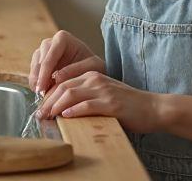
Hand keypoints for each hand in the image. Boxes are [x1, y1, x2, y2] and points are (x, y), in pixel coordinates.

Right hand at [28, 30, 104, 92]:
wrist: (92, 72)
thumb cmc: (94, 66)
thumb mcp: (92, 67)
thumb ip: (76, 69)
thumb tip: (56, 77)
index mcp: (62, 38)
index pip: (50, 55)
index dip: (45, 72)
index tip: (43, 87)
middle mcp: (51, 43)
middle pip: (39, 58)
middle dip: (39, 76)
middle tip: (40, 92)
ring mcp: (44, 52)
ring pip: (35, 65)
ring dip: (35, 80)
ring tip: (41, 94)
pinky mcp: (41, 62)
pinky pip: (34, 72)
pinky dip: (36, 82)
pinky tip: (42, 93)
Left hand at [37, 71, 163, 132]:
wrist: (153, 108)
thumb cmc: (128, 105)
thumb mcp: (105, 94)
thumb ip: (87, 96)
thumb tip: (64, 109)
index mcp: (93, 75)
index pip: (63, 82)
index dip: (49, 95)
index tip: (40, 107)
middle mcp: (96, 79)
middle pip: (63, 87)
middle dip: (47, 101)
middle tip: (38, 114)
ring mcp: (103, 90)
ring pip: (71, 94)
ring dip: (55, 106)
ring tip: (47, 116)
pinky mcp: (111, 103)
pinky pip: (87, 105)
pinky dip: (73, 110)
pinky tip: (65, 116)